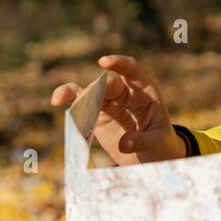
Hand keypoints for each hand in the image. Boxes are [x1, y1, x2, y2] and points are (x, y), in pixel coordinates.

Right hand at [50, 55, 184, 165]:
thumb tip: (123, 143)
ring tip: (59, 98)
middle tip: (85, 99)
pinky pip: (81, 108)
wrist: (152, 158)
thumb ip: (143, 141)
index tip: (105, 62)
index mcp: (145, 93)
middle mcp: (126, 94)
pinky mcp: (97, 118)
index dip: (120, 64)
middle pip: (108, 85)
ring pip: (89, 93)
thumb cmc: (161, 145)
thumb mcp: (159, 143)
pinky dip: (71, 105)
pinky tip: (58, 102)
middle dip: (96, 89)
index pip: (133, 71)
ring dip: (74, 93)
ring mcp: (110, 105)